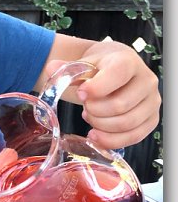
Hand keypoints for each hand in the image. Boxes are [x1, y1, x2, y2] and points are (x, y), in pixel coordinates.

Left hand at [44, 40, 159, 149]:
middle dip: (95, 111)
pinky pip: (133, 137)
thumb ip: (67, 68)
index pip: (117, 75)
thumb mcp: (84, 63)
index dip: (95, 88)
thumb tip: (50, 68)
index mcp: (129, 62)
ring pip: (127, 123)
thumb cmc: (100, 67)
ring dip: (101, 125)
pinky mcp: (151, 120)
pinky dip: (111, 140)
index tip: (81, 94)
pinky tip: (95, 134)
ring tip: (89, 116)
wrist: (117, 71)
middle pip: (120, 105)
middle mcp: (146, 81)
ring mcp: (151, 102)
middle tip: (85, 107)